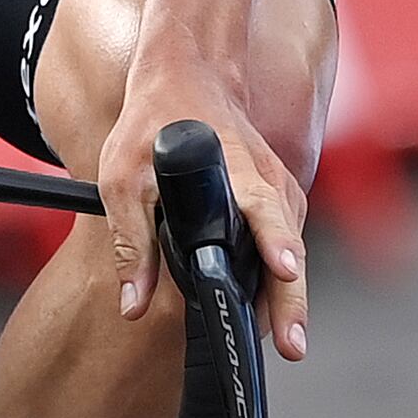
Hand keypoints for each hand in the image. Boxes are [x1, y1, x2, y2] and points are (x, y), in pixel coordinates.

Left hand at [100, 69, 312, 363]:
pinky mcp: (279, 194)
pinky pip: (286, 240)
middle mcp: (269, 181)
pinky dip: (280, 273)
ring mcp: (280, 187)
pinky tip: (267, 307)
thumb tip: (133, 305)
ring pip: (293, 249)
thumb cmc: (155, 121)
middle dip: (293, 300)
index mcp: (239, 173)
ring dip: (289, 294)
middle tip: (293, 346)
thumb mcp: (124, 180)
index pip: (268, 215)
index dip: (277, 247)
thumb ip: (132, 244)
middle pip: (291, 247)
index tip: (285, 272)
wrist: (187, 72)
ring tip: (283, 339)